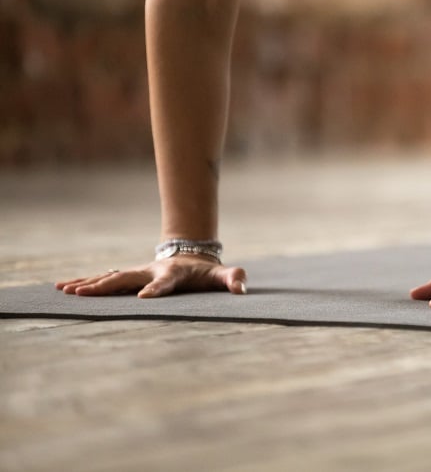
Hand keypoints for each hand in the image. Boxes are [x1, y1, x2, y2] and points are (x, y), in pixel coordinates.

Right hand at [55, 255, 246, 297]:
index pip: (164, 283)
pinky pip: (104, 279)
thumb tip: (242, 289)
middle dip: (105, 286)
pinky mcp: (128, 277)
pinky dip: (85, 283)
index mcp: (173, 274)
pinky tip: (64, 288)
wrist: (191, 256)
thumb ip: (232, 279)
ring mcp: (137, 273)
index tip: (144, 299)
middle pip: (125, 278)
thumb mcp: (222, 275)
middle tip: (84, 293)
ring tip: (66, 290)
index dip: (156, 290)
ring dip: (89, 284)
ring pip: (110, 277)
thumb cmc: (207, 272)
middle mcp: (150, 271)